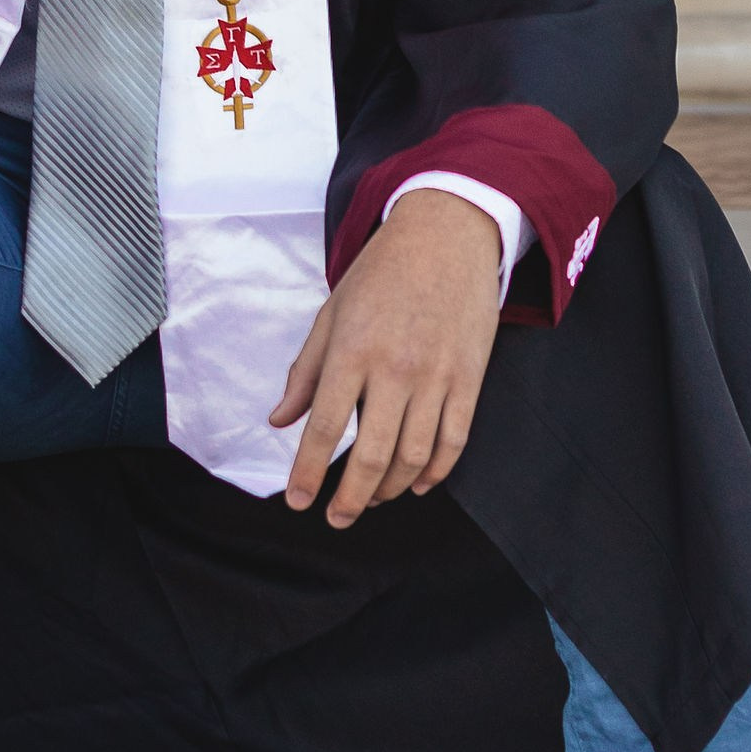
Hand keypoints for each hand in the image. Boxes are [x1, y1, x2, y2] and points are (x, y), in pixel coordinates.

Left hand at [269, 188, 501, 528]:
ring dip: (390, 487)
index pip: (326, 427)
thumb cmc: (382, 272)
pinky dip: (436, 470)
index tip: (297, 501)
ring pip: (415, 454)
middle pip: (372, 453)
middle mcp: (395, 368)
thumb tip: (281, 420)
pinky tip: (417, 484)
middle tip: (337, 517)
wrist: (447, 233)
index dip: (308, 470)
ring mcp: (437, 375)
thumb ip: (306, 371)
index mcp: (353, 351)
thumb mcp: (332, 313)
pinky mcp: (470, 377)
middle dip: (350, 496)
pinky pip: (454, 438)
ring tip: (372, 499)